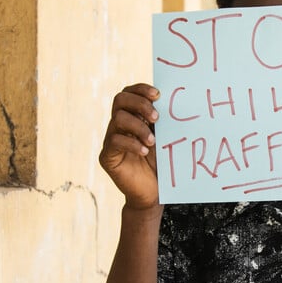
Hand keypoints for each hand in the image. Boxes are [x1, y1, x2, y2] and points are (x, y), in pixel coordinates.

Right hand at [99, 84, 161, 209]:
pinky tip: (144, 151)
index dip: (141, 89)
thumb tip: (175, 100)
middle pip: (120, 100)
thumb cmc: (160, 164)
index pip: (130, 92)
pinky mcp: (107, 156)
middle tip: (157, 117)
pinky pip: (114, 141)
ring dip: (139, 127)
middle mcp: (118, 124)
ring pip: (118, 119)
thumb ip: (163, 121)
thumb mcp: (164, 138)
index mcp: (132, 116)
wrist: (153, 193)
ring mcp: (110, 139)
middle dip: (140, 104)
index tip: (158, 94)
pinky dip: (132, 143)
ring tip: (152, 141)